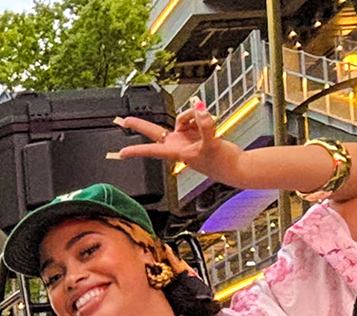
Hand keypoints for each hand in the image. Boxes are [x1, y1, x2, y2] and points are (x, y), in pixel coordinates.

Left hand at [113, 103, 233, 179]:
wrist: (234, 166)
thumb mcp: (211, 142)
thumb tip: (198, 109)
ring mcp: (186, 138)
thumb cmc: (221, 163)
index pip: (151, 150)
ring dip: (191, 115)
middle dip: (140, 125)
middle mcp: (178, 144)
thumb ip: (204, 125)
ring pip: (181, 118)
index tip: (121, 153)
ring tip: (203, 117)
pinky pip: (193, 118)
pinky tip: (208, 119)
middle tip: (124, 121)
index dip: (136, 150)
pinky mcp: (196, 133)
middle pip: (155, 131)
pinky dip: (200, 116)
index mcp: (176, 152)